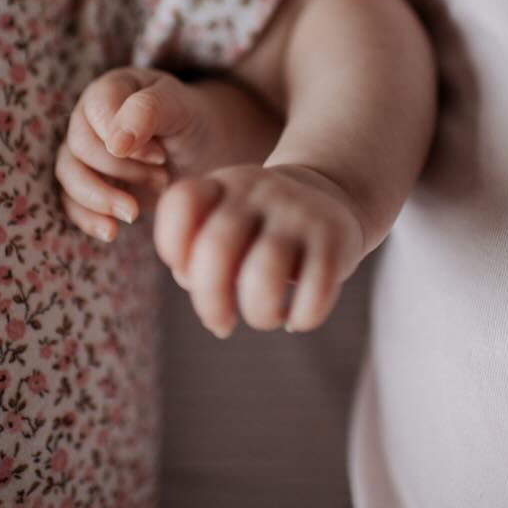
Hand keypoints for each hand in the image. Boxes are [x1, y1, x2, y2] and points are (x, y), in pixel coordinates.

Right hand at [56, 68, 211, 242]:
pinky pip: (70, 202)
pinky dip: (88, 219)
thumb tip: (114, 143)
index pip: (95, 109)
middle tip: (161, 179)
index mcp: (111, 89)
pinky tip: (112, 232)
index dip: (121, 137)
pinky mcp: (87, 183)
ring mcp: (84, 152)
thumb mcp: (181, 109)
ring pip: (68, 175)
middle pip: (78, 146)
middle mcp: (89, 118)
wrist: (203, 154)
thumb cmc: (192, 123)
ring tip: (136, 212)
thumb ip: (148, 112)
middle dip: (118, 171)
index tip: (160, 156)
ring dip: (100, 197)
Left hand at [154, 164, 366, 337]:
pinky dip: (301, 318)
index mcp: (221, 185)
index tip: (188, 270)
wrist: (329, 199)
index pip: (181, 202)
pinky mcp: (334, 239)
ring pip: (264, 274)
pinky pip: (315, 292)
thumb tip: (214, 313)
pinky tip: (296, 316)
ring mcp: (297, 213)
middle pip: (216, 249)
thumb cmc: (258, 230)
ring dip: (258, 314)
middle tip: (220, 322)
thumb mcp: (223, 226)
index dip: (172, 247)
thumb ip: (198, 260)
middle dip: (210, 302)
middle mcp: (257, 192)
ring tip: (264, 316)